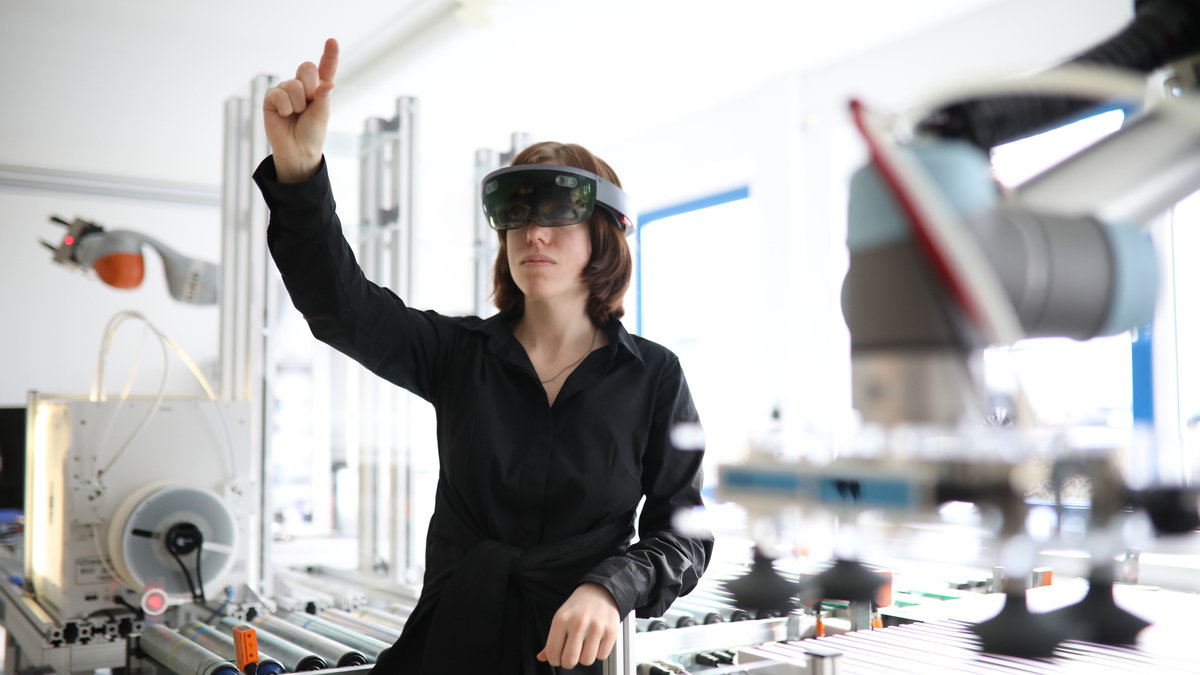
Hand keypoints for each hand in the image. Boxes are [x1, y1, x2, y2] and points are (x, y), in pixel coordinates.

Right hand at [262, 38, 338, 182]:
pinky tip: (285, 115)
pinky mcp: (271, 98)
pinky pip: (278, 93)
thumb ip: (323, 97)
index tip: (332, 41)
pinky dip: (285, 107)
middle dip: (309, 86)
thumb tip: (328, 83)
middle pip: (306, 68)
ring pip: (293, 84)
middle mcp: (302, 86)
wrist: (298, 150)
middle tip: (308, 104)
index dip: (329, 55)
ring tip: (296, 115)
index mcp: (319, 88)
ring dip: (297, 103)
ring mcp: (286, 90)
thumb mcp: (322, 114)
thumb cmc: (312, 132)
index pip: (325, 67)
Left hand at [537, 582, 619, 669]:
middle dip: (569, 662)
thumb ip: (551, 640)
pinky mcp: (611, 631)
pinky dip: (599, 652)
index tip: (558, 658)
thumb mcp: (560, 618)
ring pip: (587, 661)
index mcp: (561, 619)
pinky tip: (596, 641)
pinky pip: (602, 656)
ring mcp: (596, 627)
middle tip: (572, 655)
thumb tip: (542, 657)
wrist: (599, 591)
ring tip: (585, 645)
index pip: (553, 652)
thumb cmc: (578, 607)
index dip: (554, 660)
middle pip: (570, 660)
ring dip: (585, 657)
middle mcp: (578, 622)